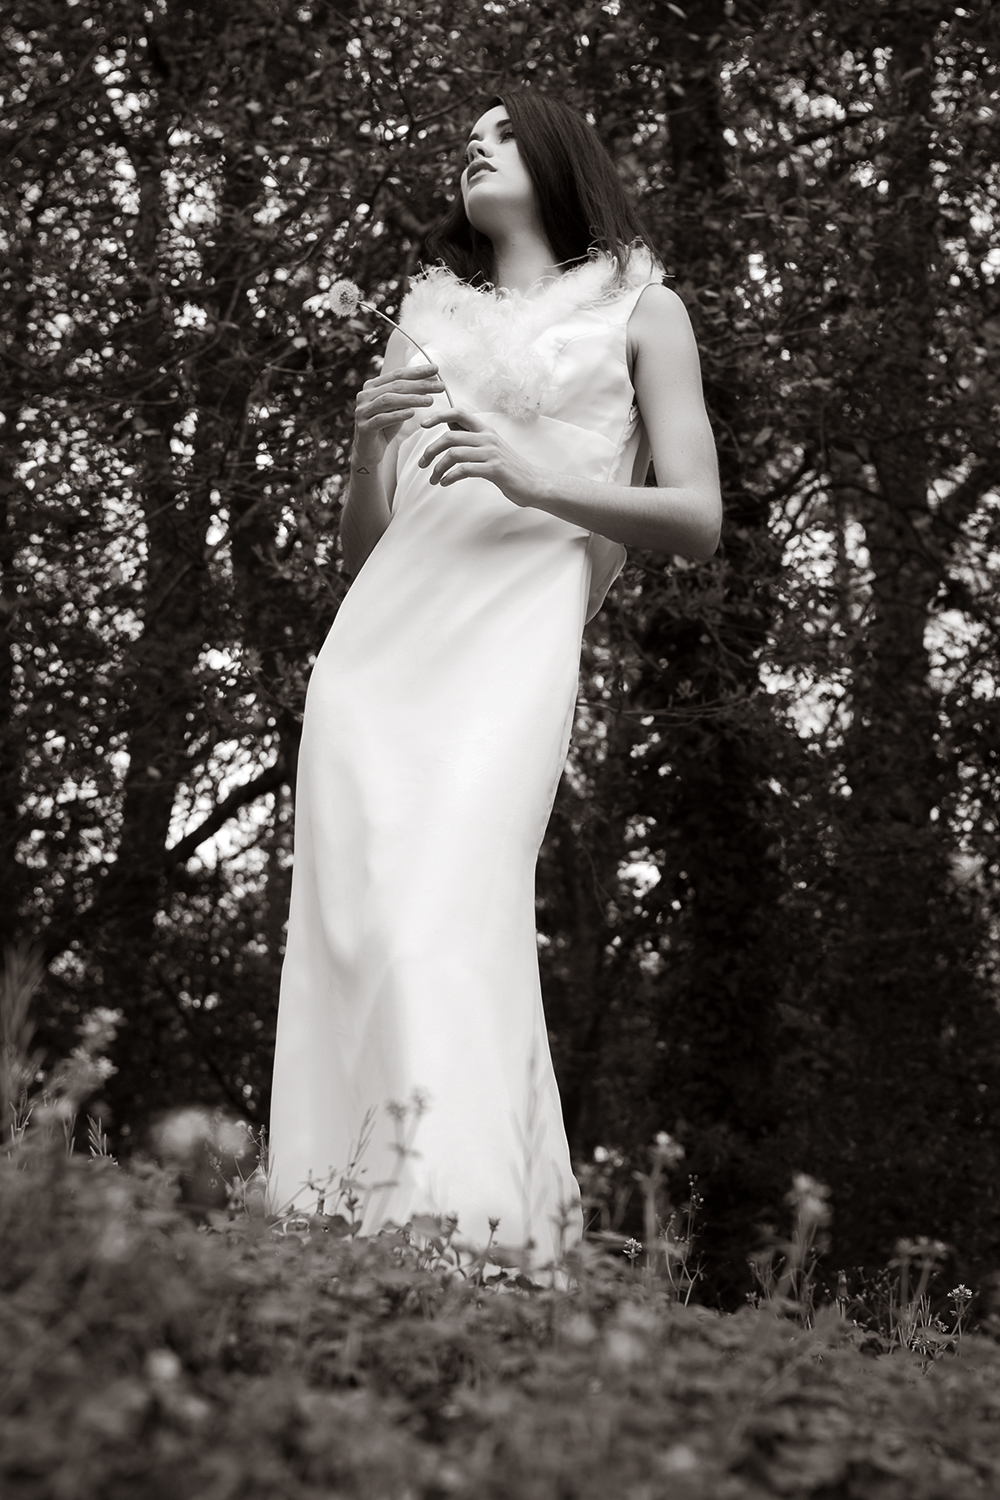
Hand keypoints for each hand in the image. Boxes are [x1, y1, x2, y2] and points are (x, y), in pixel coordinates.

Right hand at [352, 363, 444, 468]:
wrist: (370, 452)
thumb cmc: (386, 427)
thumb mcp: (398, 408)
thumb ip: (409, 394)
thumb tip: (432, 378)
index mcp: (372, 386)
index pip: (397, 374)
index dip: (417, 371)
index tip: (435, 369)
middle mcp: (365, 395)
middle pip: (395, 386)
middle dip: (419, 385)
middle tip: (439, 386)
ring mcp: (362, 411)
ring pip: (388, 400)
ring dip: (411, 399)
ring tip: (430, 401)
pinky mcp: (364, 427)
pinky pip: (382, 419)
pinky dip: (398, 415)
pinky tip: (412, 413)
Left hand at [418, 409, 547, 507]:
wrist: (534, 483)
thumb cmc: (509, 468)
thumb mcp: (490, 448)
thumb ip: (472, 438)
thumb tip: (450, 427)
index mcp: (485, 430)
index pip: (459, 414)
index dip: (438, 416)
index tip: (423, 425)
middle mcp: (487, 438)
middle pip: (450, 437)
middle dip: (431, 451)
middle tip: (422, 463)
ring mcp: (491, 453)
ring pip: (454, 454)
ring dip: (438, 468)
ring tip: (433, 479)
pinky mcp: (493, 469)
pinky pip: (464, 470)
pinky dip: (449, 477)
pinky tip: (445, 483)